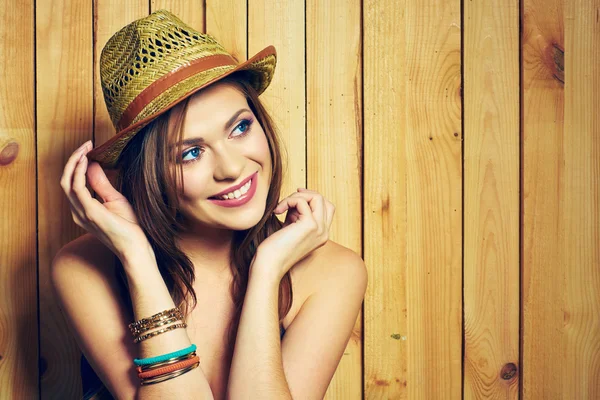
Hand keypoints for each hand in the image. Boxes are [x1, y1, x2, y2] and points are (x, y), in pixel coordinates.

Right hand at [59, 140, 150, 260]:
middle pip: (65, 180)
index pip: (72, 182)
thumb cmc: (129, 227)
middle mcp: (77, 211)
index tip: (88, 148)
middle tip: (86, 144)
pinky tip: (86, 160)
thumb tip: (92, 165)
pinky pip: (77, 188)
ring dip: (75, 162)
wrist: (135, 247)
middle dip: (74, 159)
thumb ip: (101, 184)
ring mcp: (81, 213)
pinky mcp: (90, 213)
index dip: (77, 164)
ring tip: (85, 148)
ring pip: (68, 182)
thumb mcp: (115, 199)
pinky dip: (79, 172)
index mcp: (82, 209)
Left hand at [253, 188, 334, 280]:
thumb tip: (297, 198)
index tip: (294, 198)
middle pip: (324, 200)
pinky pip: (301, 201)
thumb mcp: (291, 228)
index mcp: (321, 235)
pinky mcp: (310, 225)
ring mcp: (319, 229)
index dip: (311, 199)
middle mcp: (324, 232)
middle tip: (288, 200)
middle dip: (304, 194)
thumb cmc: (275, 249)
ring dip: (296, 196)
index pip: (327, 208)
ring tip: (281, 207)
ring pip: (317, 197)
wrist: (269, 265)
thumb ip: (298, 215)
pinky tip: (277, 211)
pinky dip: (288, 201)